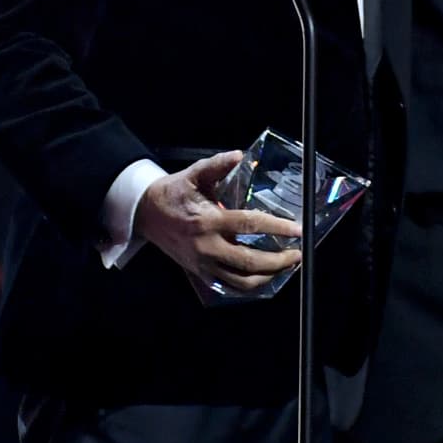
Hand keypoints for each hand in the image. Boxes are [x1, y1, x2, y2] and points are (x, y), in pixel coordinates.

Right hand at [134, 151, 304, 291]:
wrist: (146, 215)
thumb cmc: (173, 193)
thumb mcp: (193, 174)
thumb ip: (217, 165)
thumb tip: (240, 155)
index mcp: (208, 220)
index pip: (248, 225)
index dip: (275, 228)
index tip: (297, 230)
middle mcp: (207, 246)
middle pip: (249, 261)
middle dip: (278, 260)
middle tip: (297, 253)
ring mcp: (203, 264)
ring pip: (241, 280)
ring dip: (267, 276)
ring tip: (286, 266)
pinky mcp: (200, 273)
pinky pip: (229, 286)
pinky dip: (250, 286)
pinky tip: (265, 277)